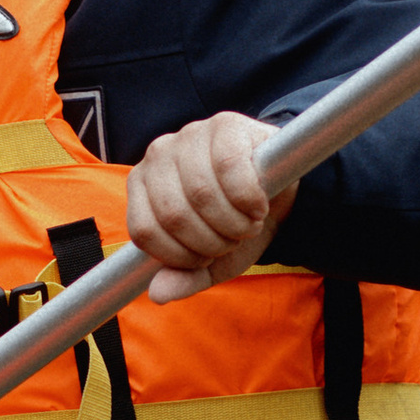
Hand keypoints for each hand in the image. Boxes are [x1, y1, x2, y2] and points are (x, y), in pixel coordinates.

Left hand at [125, 114, 296, 305]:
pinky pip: (230, 169)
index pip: (145, 232)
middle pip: (174, 215)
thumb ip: (185, 278)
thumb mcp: (212, 261)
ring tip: (248, 221)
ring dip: (234, 222)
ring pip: (201, 194)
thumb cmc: (235, 223)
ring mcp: (189, 135)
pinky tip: (259, 204)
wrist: (278, 191)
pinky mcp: (224, 125)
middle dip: (212, 241)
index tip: (206, 256)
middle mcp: (157, 155)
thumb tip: (158, 294)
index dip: (181, 256)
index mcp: (142, 186)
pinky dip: (250, 199)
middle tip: (233, 238)